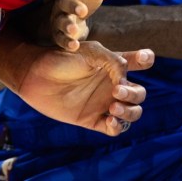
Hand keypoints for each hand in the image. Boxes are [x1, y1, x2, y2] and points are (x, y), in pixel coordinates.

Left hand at [15, 40, 153, 135]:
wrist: (35, 75)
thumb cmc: (61, 58)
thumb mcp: (90, 52)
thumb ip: (113, 62)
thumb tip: (126, 81)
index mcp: (113, 65)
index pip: (138, 61)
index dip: (145, 59)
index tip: (145, 58)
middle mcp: (111, 85)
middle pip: (139, 93)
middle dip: (134, 94)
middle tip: (117, 91)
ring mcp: (104, 103)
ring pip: (132, 113)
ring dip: (130, 111)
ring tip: (113, 106)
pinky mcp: (93, 120)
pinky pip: (115, 129)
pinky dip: (118, 127)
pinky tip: (110, 120)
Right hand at [39, 0, 113, 50]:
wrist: (69, 14)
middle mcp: (61, 1)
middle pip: (64, 1)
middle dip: (73, 5)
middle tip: (83, 11)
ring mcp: (58, 18)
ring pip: (60, 21)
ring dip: (67, 25)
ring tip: (74, 30)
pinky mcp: (57, 33)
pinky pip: (60, 38)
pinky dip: (67, 42)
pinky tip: (75, 46)